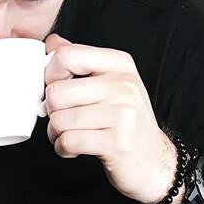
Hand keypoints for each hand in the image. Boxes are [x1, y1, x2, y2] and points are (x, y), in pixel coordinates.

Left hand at [42, 33, 177, 203]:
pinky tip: (73, 149)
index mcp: (119, 64)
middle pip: (57, 91)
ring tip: (68, 136)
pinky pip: (68, 141)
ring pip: (59, 120)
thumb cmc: (126, 122)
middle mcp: (123, 85)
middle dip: (51, 111)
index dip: (50, 75)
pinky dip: (63, 149)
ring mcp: (122, 114)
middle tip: (61, 119)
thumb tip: (52, 42)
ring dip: (55, 134)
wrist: (153, 161)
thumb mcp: (110, 84)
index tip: (56, 89)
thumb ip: (81, 62)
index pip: (67, 55)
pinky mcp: (116, 143)